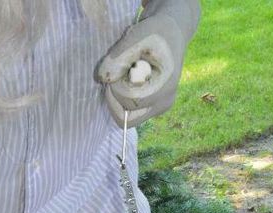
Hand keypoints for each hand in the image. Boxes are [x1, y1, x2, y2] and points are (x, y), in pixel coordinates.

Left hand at [96, 0, 199, 128]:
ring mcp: (159, 109)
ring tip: (126, 76)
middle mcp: (164, 103)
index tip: (118, 68)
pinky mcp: (153, 110)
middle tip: (119, 73)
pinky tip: (129, 81)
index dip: (116, 87)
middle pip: (126, 118)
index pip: (130, 102)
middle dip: (115, 96)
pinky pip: (129, 114)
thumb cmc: (155, 33)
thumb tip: (102, 78)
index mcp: (165, 87)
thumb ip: (119, 57)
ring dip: (118, 98)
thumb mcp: (137, 36)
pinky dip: (122, 99)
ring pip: (126, 119)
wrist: (170, 34)